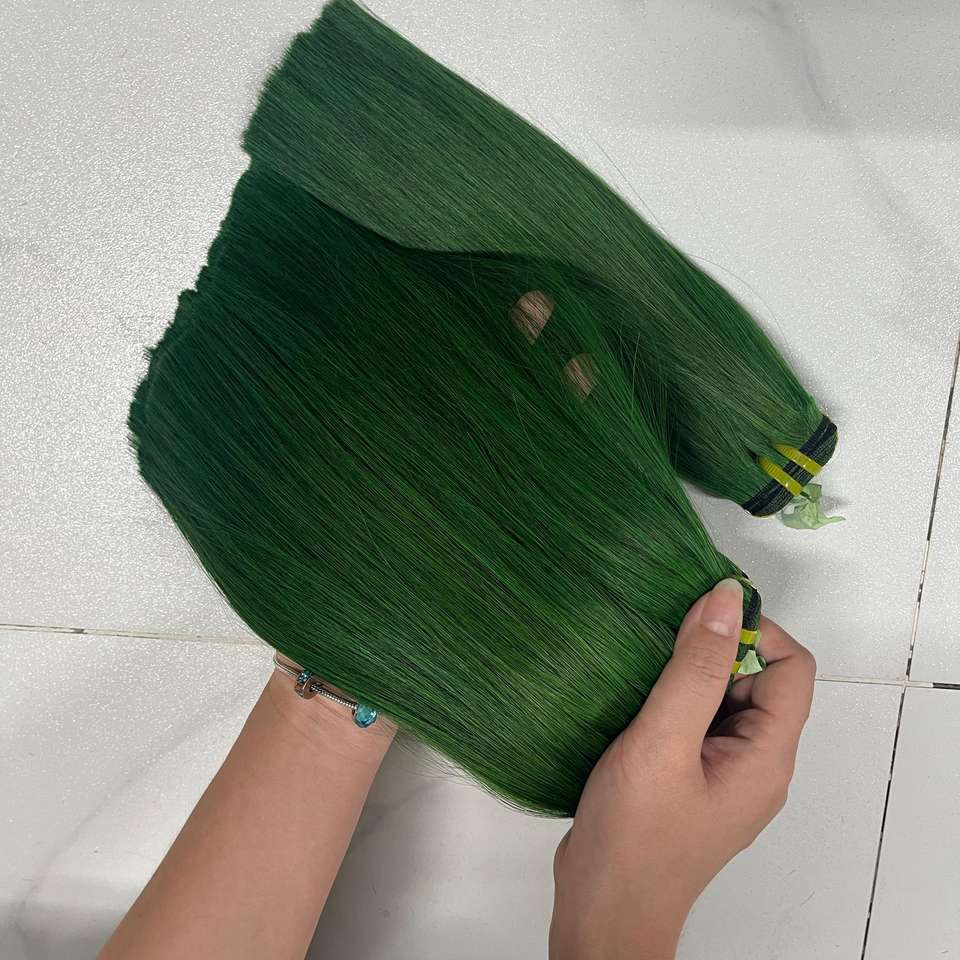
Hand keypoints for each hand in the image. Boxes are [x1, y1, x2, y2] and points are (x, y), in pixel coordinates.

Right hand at [549, 579, 815, 959]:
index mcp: (766, 757)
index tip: (698, 616)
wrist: (602, 908)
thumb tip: (724, 599)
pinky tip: (632, 698)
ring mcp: (722, 776)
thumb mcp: (664, 740)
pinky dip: (671, 701)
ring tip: (640, 671)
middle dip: (713, 652)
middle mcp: (755, 765)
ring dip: (687, 676)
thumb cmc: (635, 834)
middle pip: (758, 682)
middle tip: (658, 646)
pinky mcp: (691, 781)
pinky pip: (696, 724)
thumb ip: (695, 668)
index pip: (791, 668)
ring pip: (721, 702)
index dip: (754, 631)